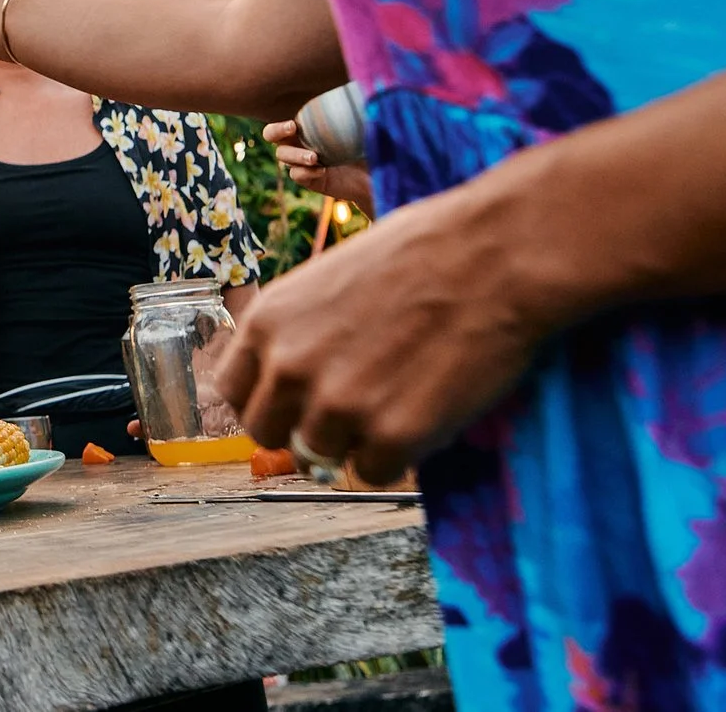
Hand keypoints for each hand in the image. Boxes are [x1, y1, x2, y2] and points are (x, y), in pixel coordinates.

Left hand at [217, 185, 541, 486]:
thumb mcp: (326, 280)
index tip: (292, 404)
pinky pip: (372, 472)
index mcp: (267, 322)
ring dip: (351, 441)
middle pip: (267, 433)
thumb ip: (297, 330)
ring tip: (393, 402)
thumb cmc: (419, 254)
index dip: (266, 401)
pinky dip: (394, 456)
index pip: (233, 392)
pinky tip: (420, 415)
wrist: (491, 257)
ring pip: (319, 457)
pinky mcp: (392, 436)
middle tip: (343, 416)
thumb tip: (289, 376)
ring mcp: (338, 406)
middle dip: (299, 429)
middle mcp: (290, 368)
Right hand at [266, 119, 374, 211]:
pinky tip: (322, 170)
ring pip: (283, 157)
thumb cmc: (368, 144)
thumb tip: (357, 86)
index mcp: (306, 127)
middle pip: (271, 136)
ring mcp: (302, 162)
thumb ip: (355, 110)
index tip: (295, 123)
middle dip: (277, 131)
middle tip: (293, 129)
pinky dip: (305, 172)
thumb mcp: (363, 125)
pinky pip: (297, 175)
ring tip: (314, 157)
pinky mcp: (310, 180)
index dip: (280, 121)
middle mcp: (299, 143)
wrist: (376, 175)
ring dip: (295, 155)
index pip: (283, 118)